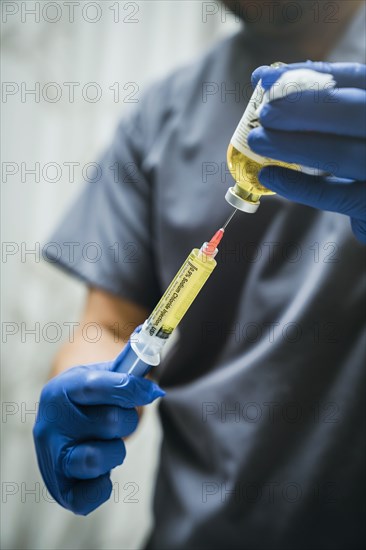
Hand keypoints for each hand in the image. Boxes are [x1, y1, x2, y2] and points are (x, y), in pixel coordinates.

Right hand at [33, 361, 164, 514]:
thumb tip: (152, 378)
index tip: (150, 392)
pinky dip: (103, 485)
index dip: (129, 387)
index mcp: (60, 391)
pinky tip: (101, 472)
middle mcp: (50, 426)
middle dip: (127, 420)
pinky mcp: (60, 490)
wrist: (60, 426)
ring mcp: (53, 459)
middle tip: (119, 420)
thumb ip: (125, 371)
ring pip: (98, 457)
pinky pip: (90, 495)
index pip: (95, 386)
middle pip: (110, 421)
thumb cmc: (87, 399)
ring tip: (108, 445)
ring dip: (116, 450)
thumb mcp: (98, 375)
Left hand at [248, 62, 365, 243]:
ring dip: (292, 147)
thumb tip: (266, 79)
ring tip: (258, 141)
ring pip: (340, 156)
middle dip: (301, 110)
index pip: (354, 79)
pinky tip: (270, 175)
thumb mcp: (353, 121)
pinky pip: (335, 196)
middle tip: (265, 113)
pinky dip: (299, 186)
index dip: (307, 76)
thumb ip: (323, 102)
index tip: (267, 77)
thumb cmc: (362, 151)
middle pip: (351, 114)